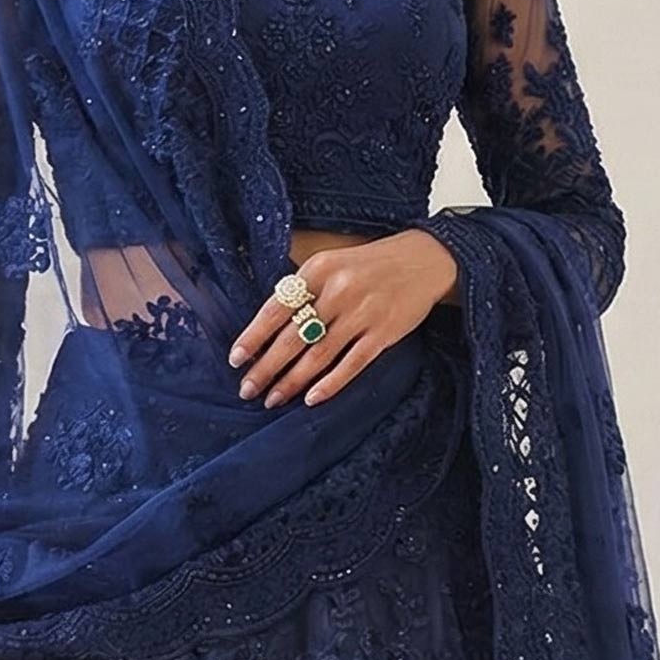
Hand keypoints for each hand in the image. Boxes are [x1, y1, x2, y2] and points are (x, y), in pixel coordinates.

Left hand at [227, 230, 458, 408]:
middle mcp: (338, 291)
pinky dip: (330, 383)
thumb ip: (302, 290)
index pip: (276, 308)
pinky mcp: (384, 333)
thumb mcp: (331, 264)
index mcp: (318, 270)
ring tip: (273, 399)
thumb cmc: (369, 265)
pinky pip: (352, 364)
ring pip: (318, 355)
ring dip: (292, 381)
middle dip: (266, 368)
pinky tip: (312, 399)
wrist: (424, 260)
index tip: (235, 360)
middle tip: (247, 390)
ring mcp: (362, 313)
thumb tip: (267, 329)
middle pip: (292, 337)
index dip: (253, 337)